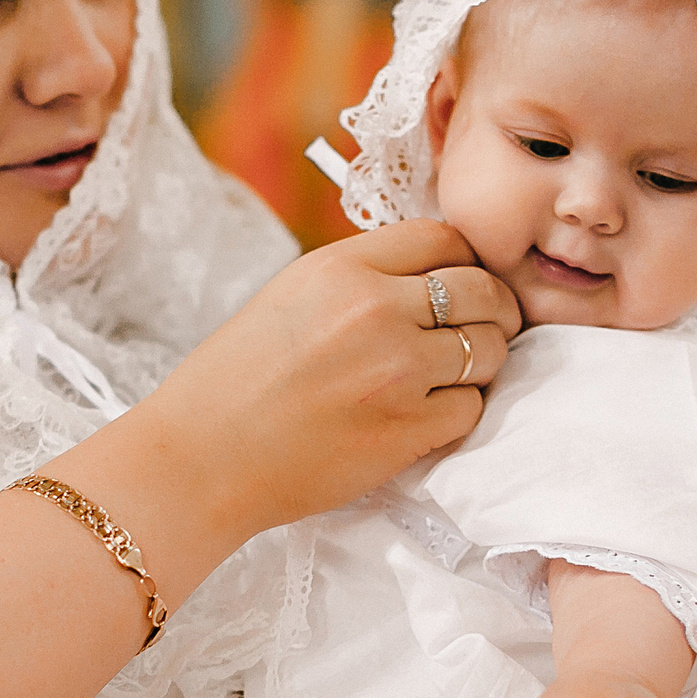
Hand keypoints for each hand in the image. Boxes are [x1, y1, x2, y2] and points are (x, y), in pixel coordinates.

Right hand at [140, 221, 519, 538]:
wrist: (201, 458)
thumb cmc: (235, 382)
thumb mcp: (292, 295)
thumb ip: (361, 278)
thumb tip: (431, 274)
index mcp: (342, 268)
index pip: (444, 239)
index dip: (465, 260)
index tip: (463, 282)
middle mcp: (377, 310)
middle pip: (482, 290)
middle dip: (496, 309)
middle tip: (487, 328)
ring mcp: (397, 372)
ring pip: (490, 350)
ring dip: (483, 363)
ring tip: (453, 376)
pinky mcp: (407, 431)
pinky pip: (471, 408)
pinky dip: (460, 411)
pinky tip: (428, 414)